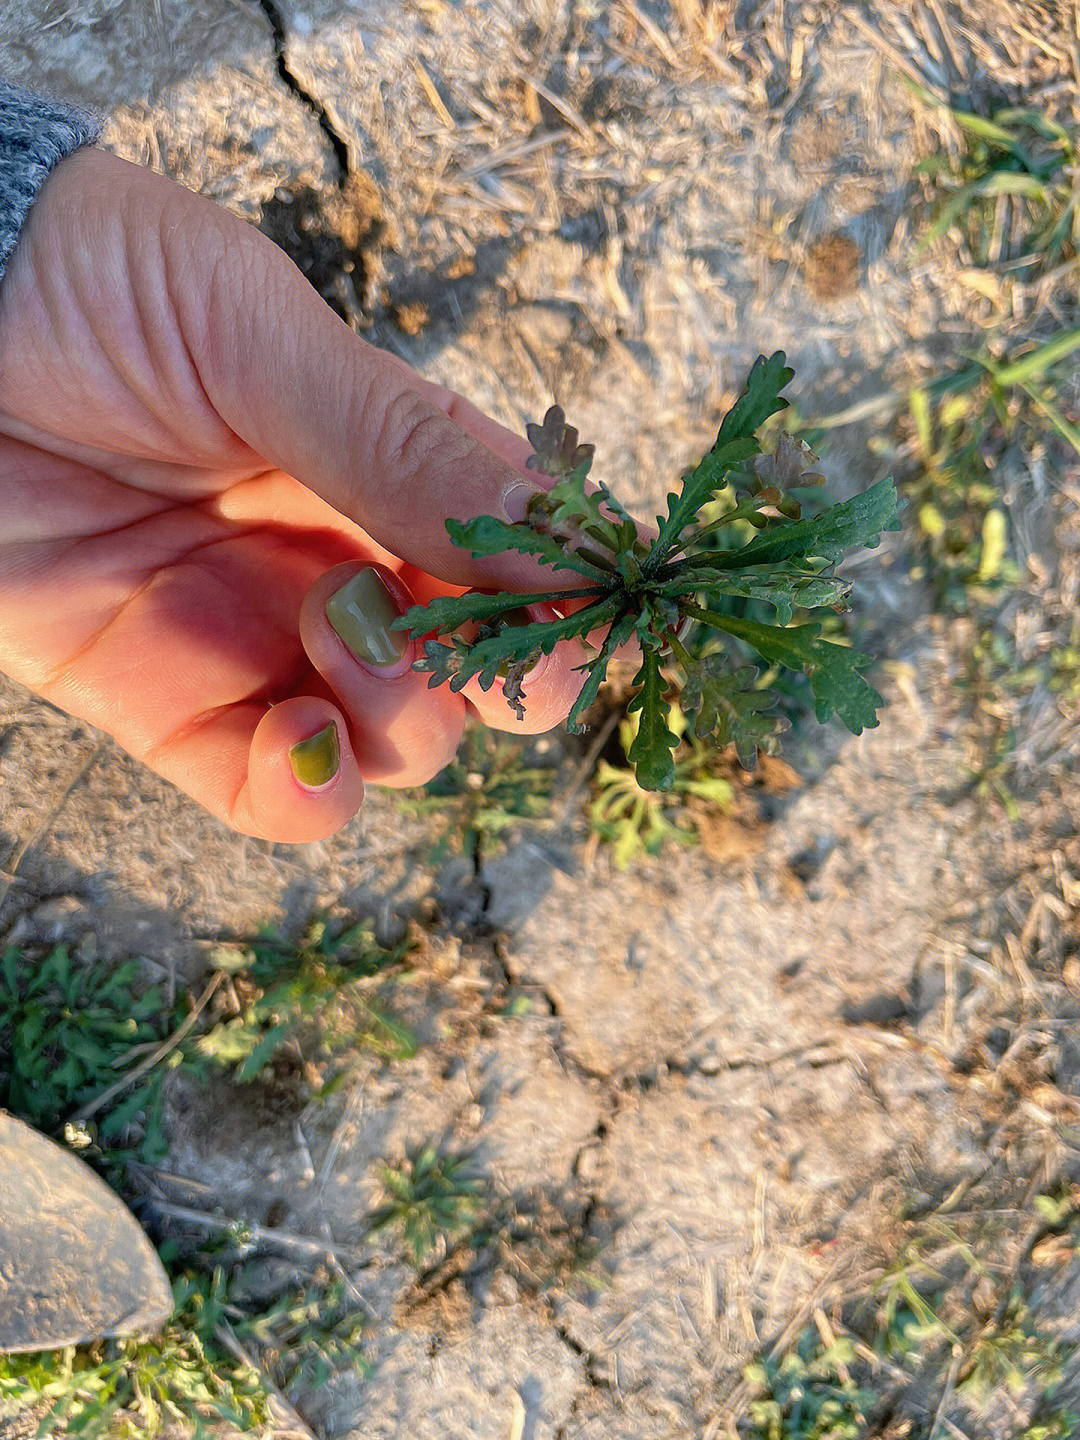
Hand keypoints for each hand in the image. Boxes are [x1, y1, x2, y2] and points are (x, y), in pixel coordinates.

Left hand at [0, 148, 585, 840]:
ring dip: (401, 720)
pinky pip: (268, 793)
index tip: (592, 606)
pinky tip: (294, 746)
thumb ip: (404, 448)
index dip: (568, 592)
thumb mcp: (258, 338)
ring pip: (392, 742)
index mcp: (388, 463)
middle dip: (502, 673)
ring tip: (335, 632)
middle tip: (466, 638)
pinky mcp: (167, 704)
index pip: (521, 551)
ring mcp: (260, 637)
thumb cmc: (87, 287)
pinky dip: (303, 795)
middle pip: (477, 668)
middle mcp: (344, 560)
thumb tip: (572, 541)